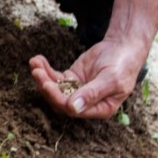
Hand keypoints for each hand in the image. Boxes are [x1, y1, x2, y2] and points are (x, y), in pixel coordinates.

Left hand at [29, 39, 145, 118]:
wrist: (123, 47)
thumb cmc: (122, 65)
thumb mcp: (111, 79)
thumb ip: (92, 93)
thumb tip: (73, 108)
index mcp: (99, 109)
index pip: (72, 110)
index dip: (57, 98)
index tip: (47, 84)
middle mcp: (85, 103)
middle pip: (59, 100)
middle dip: (46, 86)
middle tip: (36, 72)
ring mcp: (76, 91)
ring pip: (54, 88)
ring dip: (42, 77)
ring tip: (34, 63)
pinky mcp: (70, 79)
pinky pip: (54, 77)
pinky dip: (45, 69)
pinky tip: (37, 60)